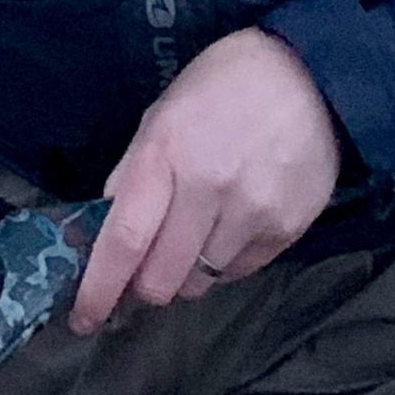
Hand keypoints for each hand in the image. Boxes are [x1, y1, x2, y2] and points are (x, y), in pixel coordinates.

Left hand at [68, 27, 341, 334]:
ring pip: (201, 282)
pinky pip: (239, 272)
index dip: (99, 288)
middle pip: (162, 278)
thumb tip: (105, 227)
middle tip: (142, 272)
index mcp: (165, 153)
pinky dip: (223, 264)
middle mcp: (208, 188)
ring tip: (194, 234)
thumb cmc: (223, 86)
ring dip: (185, 273)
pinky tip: (229, 227)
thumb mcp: (163, 113)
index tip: (83, 319)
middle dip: (143, 287)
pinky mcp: (286, 229)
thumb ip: (134, 171)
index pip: (125, 239)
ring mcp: (251, 212)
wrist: (310, 75)